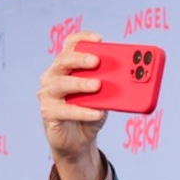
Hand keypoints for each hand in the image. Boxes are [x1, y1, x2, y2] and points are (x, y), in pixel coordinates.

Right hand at [36, 30, 107, 179]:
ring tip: (98, 85)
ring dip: (80, 83)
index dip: (83, 39)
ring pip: (61, 84)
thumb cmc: (91, 111)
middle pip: (63, 61)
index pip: (70, 45)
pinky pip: (65, 111)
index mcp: (66, 66)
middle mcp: (53, 76)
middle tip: (97, 60)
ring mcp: (48, 94)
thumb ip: (112, 85)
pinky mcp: (49, 113)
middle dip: (80, 59)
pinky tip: (97, 113)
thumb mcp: (105, 97)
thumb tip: (132, 78)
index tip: (99, 38)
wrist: (78, 140)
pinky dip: (82, 111)